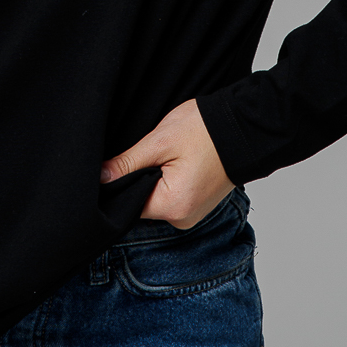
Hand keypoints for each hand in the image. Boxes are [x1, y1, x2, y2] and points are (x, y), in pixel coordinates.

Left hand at [100, 98, 234, 229]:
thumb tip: (101, 177)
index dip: (123, 182)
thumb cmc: (206, 130)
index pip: (129, 204)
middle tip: (151, 153)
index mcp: (173, 207)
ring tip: (167, 156)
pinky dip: (169, 182)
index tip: (128, 162)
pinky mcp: (198, 205)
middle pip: (143, 203)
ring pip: (157, 199)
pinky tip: (176, 162)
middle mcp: (183, 219)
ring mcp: (193, 214)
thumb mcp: (160, 141)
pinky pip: (172, 197)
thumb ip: (128, 162)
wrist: (245, 127)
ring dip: (155, 179)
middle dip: (141, 179)